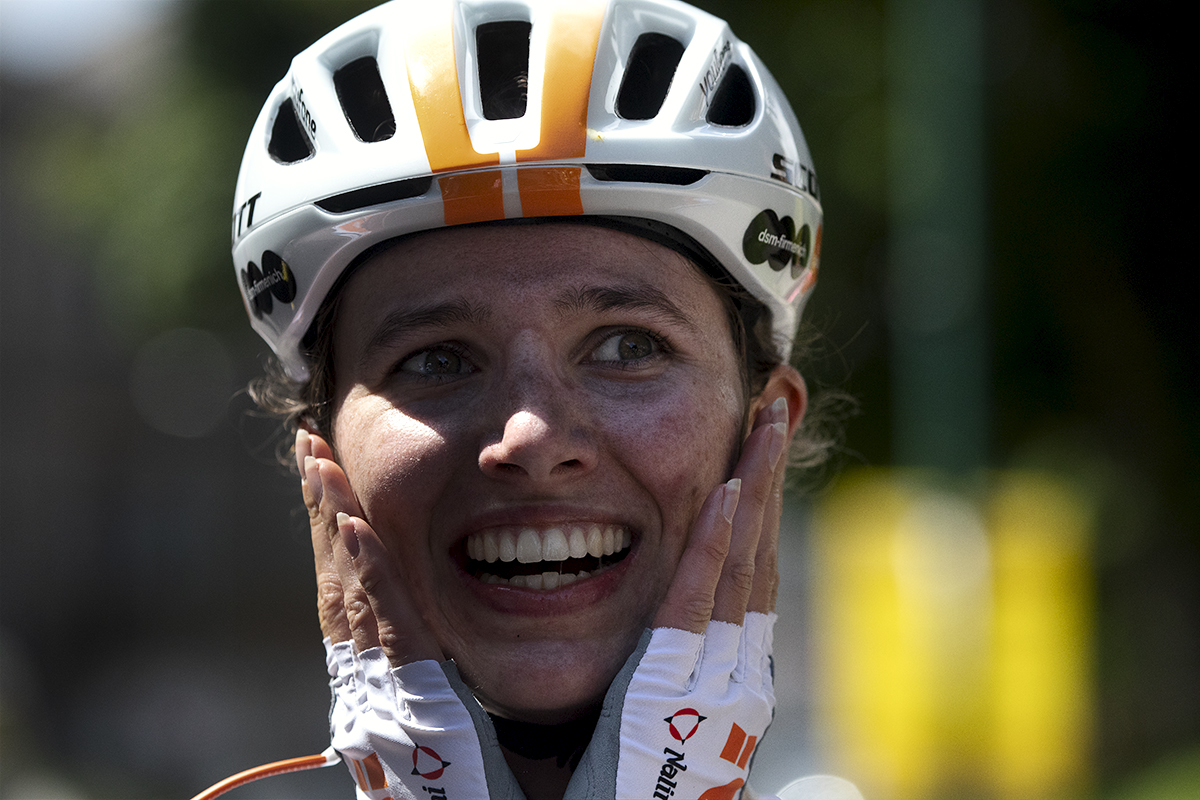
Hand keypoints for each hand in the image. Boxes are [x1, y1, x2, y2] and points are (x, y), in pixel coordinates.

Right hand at [298, 429, 523, 798]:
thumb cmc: (515, 795)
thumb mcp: (479, 718)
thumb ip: (466, 668)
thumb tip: (487, 607)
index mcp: (397, 687)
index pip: (360, 593)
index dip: (342, 531)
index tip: (331, 473)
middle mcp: (380, 689)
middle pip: (343, 582)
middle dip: (326, 511)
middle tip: (310, 446)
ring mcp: (394, 698)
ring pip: (355, 594)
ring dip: (336, 522)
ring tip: (319, 461)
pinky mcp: (425, 708)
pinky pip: (393, 630)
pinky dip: (370, 576)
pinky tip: (355, 525)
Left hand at [567, 397, 788, 799]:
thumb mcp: (648, 727)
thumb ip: (652, 677)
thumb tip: (642, 638)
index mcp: (727, 681)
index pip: (750, 577)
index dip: (757, 510)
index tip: (757, 452)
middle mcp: (737, 676)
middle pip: (758, 554)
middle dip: (768, 479)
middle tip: (776, 408)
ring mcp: (716, 684)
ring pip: (743, 563)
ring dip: (755, 487)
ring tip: (765, 420)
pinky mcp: (673, 692)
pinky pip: (697, 602)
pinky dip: (716, 544)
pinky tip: (726, 489)